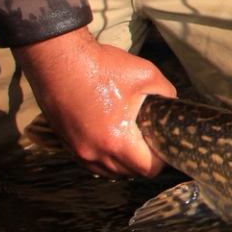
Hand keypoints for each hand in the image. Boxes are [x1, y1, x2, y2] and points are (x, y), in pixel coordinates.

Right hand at [14, 28, 175, 176]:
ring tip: (131, 142)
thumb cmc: (102, 66)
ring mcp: (77, 150)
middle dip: (143, 162)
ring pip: (107, 170)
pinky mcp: (66, 142)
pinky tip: (110, 139)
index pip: (147, 168)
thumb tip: (172, 106)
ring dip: (122, 162)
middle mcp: (94, 152)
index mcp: (116, 141)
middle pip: (128, 173)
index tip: (164, 144)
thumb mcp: (147, 75)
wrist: (60, 58)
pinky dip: (103, 157)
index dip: (161, 160)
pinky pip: (90, 162)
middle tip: (150, 142)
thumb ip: (166, 94)